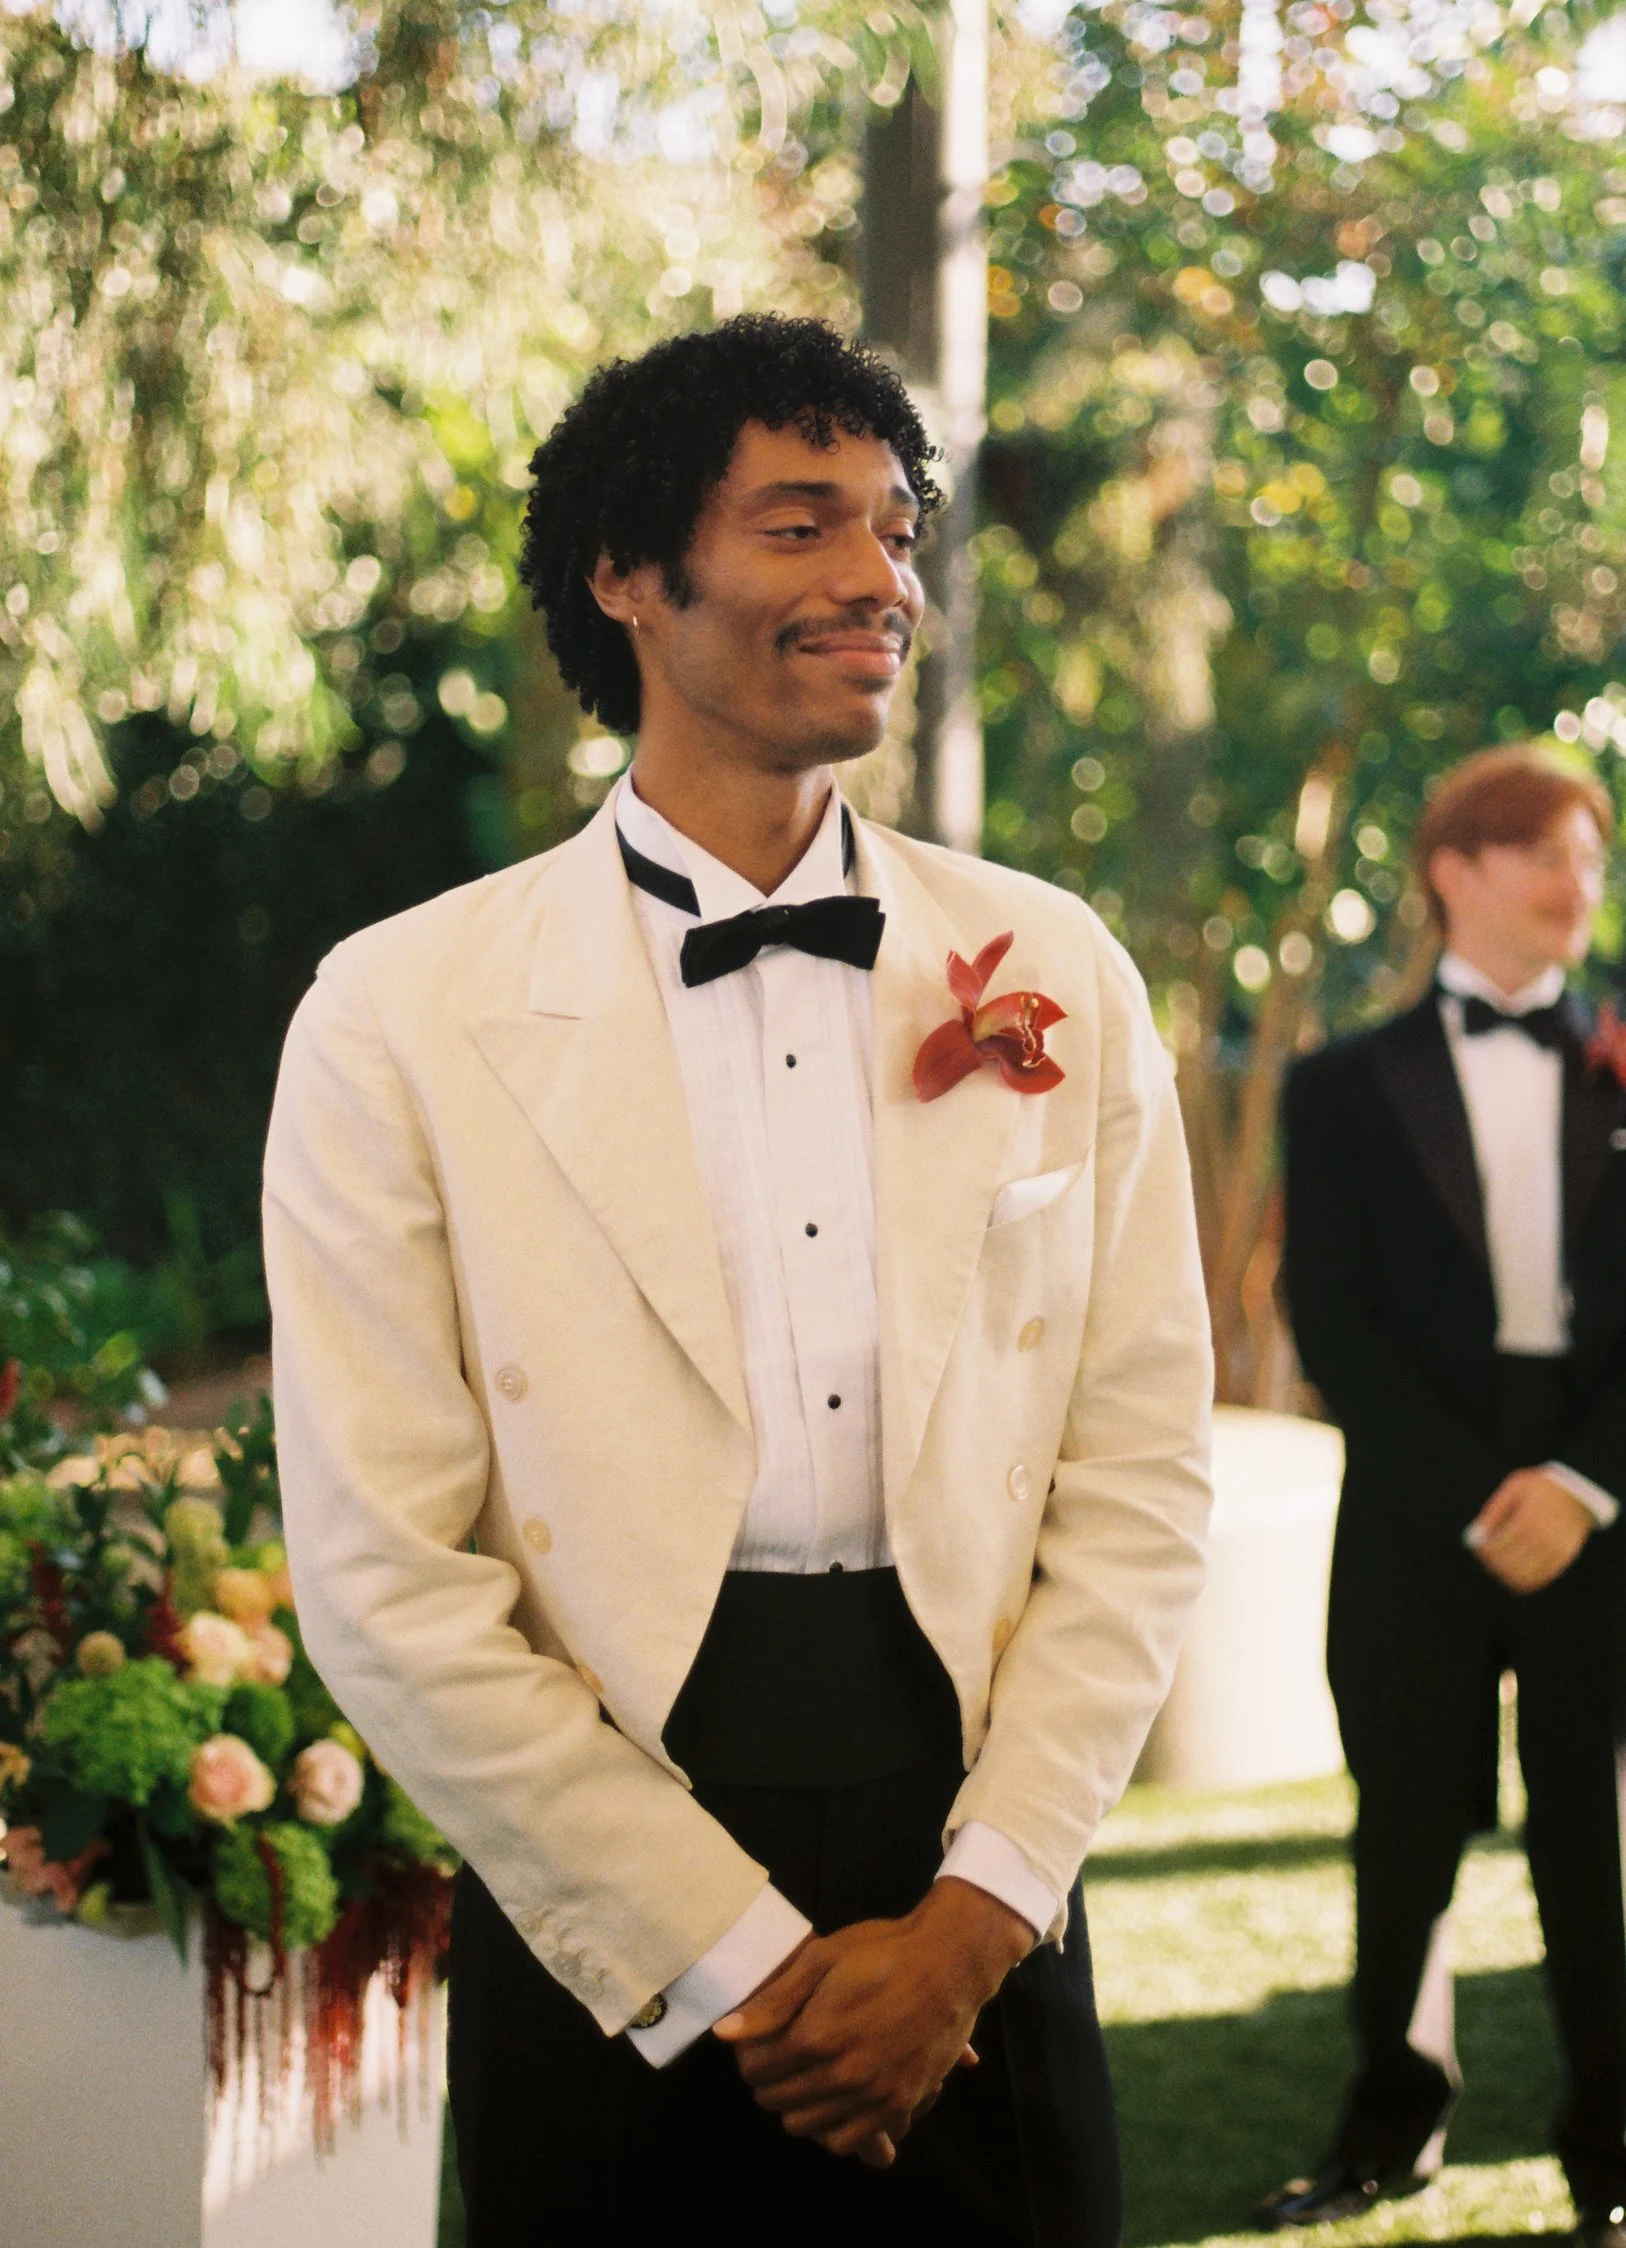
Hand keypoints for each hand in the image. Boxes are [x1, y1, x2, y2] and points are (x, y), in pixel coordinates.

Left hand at [712, 1878, 1032, 2164]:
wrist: (951, 1962)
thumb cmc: (882, 1951)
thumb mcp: (822, 1959)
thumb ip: (773, 2001)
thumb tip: (724, 2033)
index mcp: (816, 2036)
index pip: (756, 2068)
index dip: (749, 2055)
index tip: (757, 2043)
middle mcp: (842, 2074)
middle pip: (777, 2100)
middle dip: (769, 2080)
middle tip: (779, 2058)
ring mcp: (873, 2094)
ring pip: (807, 2126)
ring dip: (797, 2105)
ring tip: (805, 2077)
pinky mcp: (900, 2104)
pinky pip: (848, 2140)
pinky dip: (832, 2128)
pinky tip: (833, 2100)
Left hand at [1466, 1468, 1593, 1592]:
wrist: (1579, 1491)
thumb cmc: (1541, 1487)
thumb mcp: (1515, 1488)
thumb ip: (1493, 1511)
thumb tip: (1475, 1534)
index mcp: (1527, 1518)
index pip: (1498, 1545)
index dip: (1484, 1550)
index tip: (1477, 1548)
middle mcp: (1542, 1536)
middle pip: (1510, 1562)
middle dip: (1493, 1564)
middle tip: (1486, 1560)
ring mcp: (1556, 1549)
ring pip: (1525, 1575)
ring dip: (1507, 1576)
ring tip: (1499, 1569)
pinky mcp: (1565, 1557)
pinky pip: (1543, 1577)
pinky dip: (1526, 1582)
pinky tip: (1515, 1578)